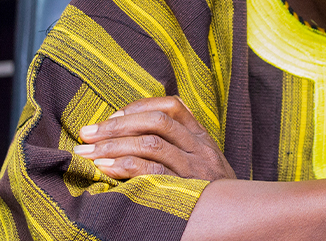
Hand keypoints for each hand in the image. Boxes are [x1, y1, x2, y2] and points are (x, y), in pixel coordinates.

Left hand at [73, 95, 235, 181]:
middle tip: (87, 133)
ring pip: (151, 144)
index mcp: (202, 137)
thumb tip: (131, 131)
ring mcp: (194, 169)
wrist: (238, 219)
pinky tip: (105, 168)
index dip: (139, 107)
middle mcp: (200, 148)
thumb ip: (179, 145)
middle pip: (156, 122)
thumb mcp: (202, 163)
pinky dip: (125, 166)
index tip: (112, 116)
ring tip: (88, 152)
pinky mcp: (186, 189)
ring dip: (114, 145)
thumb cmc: (210, 192)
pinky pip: (152, 171)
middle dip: (117, 125)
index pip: (172, 106)